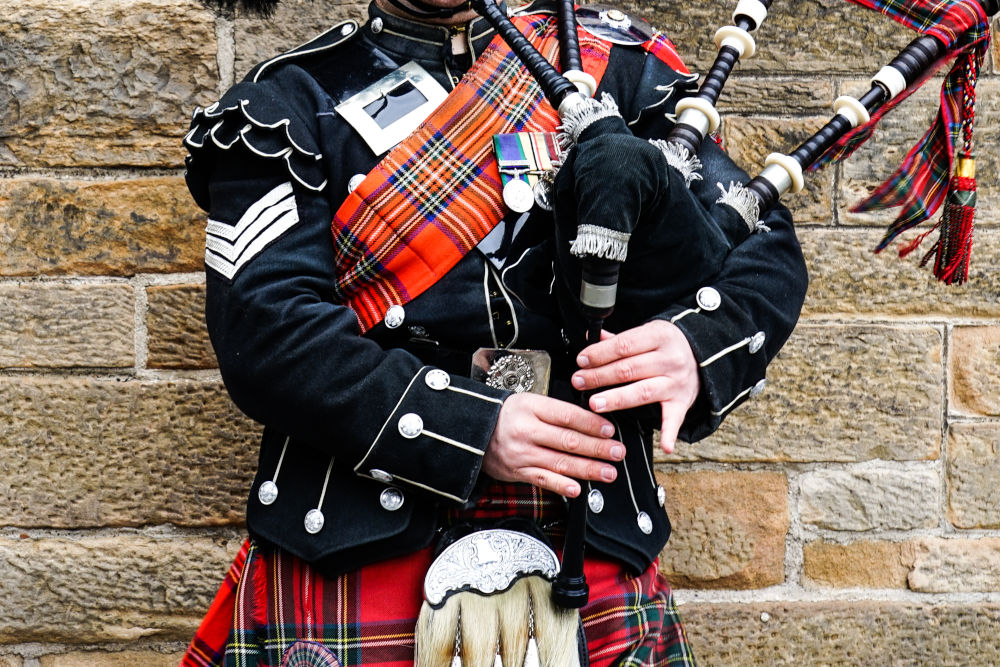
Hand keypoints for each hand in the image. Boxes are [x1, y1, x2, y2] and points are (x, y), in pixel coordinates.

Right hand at [483, 392, 624, 496]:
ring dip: (587, 469)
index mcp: (531, 408)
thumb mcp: (529, 402)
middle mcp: (527, 431)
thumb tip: (591, 422)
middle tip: (617, 452)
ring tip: (608, 472)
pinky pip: (542, 480)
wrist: (473, 431)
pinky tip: (577, 490)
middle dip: (597, 448)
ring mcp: (522, 453)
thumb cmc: (506, 415)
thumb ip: (557, 412)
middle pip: (567, 440)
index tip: (609, 430)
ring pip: (559, 463)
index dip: (591, 424)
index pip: (567, 416)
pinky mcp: (518, 472)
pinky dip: (561, 486)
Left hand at [570, 319, 699, 454]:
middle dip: (600, 376)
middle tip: (579, 382)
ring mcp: (676, 382)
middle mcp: (670, 359)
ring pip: (642, 391)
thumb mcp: (647, 334)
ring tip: (594, 404)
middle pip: (629, 369)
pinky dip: (670, 433)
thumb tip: (591, 335)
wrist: (703, 358)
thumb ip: (619, 339)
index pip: (624, 345)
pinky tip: (664, 446)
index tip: (581, 361)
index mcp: (659, 336)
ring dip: (617, 399)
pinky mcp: (682, 402)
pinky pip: (675, 419)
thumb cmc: (665, 346)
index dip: (600, 354)